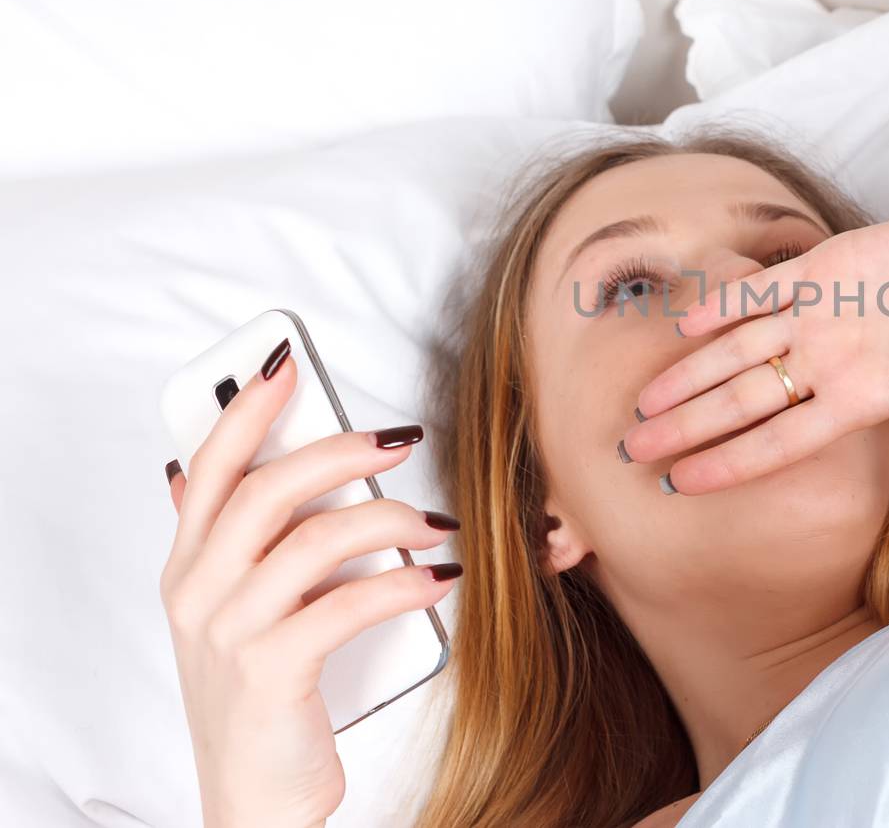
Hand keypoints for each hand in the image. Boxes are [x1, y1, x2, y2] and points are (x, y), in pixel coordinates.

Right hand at [160, 341, 460, 827]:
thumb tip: (214, 474)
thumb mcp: (233, 618)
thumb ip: (233, 549)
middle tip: (399, 438)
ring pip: (313, 542)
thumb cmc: (261, 702)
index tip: (288, 366)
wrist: (255, 802)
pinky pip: (344, 606)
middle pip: (267, 491)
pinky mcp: (271, 675)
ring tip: (435, 522)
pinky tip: (438, 578)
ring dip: (388, 519)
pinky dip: (401, 584)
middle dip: (340, 451)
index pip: (210, 469)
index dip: (247, 412)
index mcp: (188, 570)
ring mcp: (230, 635)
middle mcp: (199, 595)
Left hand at [624, 206, 888, 533]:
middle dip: (686, 427)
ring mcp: (824, 314)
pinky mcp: (829, 265)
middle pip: (742, 401)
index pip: (780, 442)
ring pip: (738, 348)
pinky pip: (763, 287)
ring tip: (641, 401)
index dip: (729, 464)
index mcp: (863, 401)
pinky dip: (724, 301)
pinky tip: (684, 323)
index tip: (682, 486)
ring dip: (689, 373)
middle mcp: (831, 362)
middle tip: (630, 452)